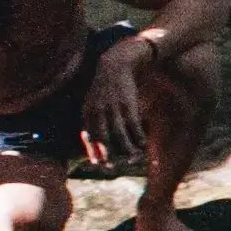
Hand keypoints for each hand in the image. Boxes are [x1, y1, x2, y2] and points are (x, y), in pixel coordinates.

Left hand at [80, 40, 149, 168]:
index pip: (90, 137)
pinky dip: (138, 137)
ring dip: (127, 150)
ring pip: (120, 135)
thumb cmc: (105, 86)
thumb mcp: (92, 101)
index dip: (95, 151)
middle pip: (104, 139)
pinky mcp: (128, 104)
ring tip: (133, 158)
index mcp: (88, 112)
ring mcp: (114, 108)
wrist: (117, 64)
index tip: (100, 163)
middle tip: (114, 166)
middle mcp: (99, 112)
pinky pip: (133, 126)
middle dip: (109, 154)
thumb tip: (90, 137)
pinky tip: (142, 144)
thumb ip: (91, 119)